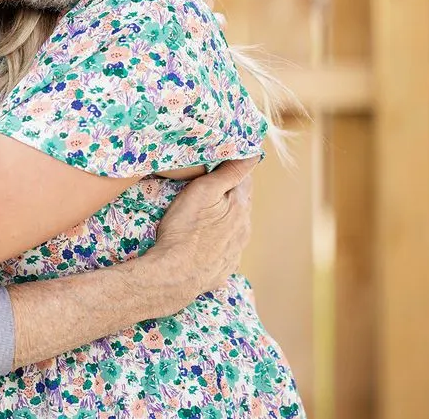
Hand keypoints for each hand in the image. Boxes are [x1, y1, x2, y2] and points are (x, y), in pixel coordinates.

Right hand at [147, 157, 257, 301]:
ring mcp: (236, 252)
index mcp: (241, 208)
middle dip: (227, 196)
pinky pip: (224, 249)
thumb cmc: (184, 229)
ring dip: (222, 220)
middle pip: (240, 204)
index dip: (230, 171)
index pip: (245, 180)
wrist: (174, 275)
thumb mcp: (203, 191)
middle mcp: (244, 230)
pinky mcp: (224, 268)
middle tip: (205, 191)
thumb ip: (230, 172)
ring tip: (200, 218)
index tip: (216, 168)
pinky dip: (216, 242)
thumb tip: (254, 154)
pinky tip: (200, 242)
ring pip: (233, 228)